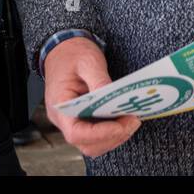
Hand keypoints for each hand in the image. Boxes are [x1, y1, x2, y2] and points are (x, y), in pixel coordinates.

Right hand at [43, 37, 140, 158]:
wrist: (63, 49)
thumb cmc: (71, 54)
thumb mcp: (87, 61)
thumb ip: (100, 80)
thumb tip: (114, 98)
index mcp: (59, 106)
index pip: (76, 133)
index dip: (101, 134)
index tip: (121, 124)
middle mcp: (63, 119)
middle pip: (87, 143)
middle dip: (113, 137)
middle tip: (133, 120)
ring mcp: (72, 122)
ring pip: (94, 144)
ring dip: (115, 137)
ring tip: (131, 120)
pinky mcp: (82, 120)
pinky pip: (96, 135)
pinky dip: (112, 132)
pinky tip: (124, 119)